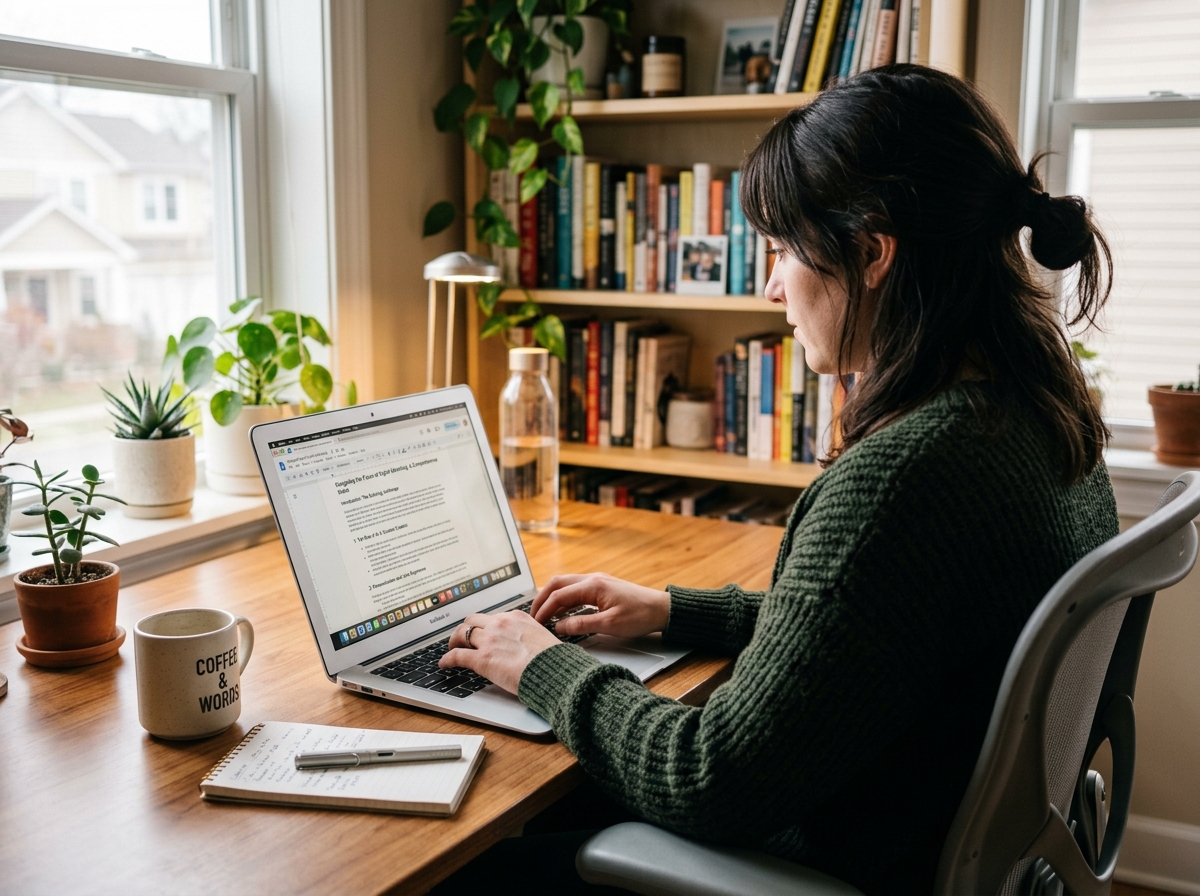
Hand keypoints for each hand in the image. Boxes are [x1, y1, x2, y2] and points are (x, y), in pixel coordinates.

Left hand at [439, 611, 560, 693]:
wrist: (553, 671)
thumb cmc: (554, 659)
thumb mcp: (543, 637)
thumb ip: (530, 636)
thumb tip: (529, 645)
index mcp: (517, 617)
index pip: (494, 617)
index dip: (485, 626)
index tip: (483, 632)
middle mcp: (500, 624)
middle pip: (473, 620)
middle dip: (467, 628)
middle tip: (464, 637)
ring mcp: (489, 640)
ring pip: (462, 633)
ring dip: (454, 640)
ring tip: (452, 647)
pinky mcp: (482, 659)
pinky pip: (457, 655)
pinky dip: (448, 659)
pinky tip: (444, 664)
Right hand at [530, 573, 670, 639]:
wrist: (661, 609)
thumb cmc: (640, 615)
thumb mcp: (610, 625)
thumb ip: (581, 625)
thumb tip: (559, 627)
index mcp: (593, 586)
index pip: (558, 595)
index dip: (543, 610)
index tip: (535, 623)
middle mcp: (592, 579)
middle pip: (557, 584)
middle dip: (541, 599)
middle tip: (532, 616)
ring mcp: (597, 581)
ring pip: (565, 585)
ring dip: (552, 599)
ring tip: (543, 616)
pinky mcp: (601, 587)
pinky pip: (575, 590)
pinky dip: (564, 600)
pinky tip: (562, 613)